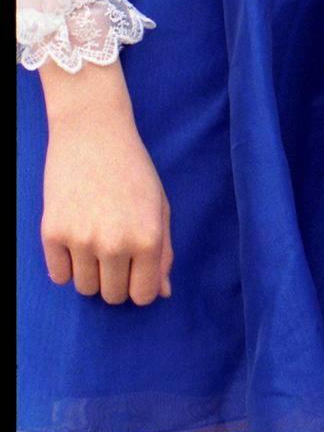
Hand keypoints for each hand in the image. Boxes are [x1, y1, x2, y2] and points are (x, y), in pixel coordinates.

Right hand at [39, 59, 171, 303]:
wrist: (93, 135)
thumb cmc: (134, 172)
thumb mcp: (160, 208)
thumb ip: (164, 252)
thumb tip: (162, 292)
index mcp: (148, 239)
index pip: (144, 295)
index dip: (142, 287)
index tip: (138, 273)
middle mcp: (114, 245)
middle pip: (112, 296)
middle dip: (117, 282)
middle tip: (117, 253)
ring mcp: (80, 241)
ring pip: (85, 288)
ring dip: (92, 274)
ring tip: (97, 242)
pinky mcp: (51, 234)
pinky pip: (58, 276)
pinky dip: (67, 266)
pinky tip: (76, 240)